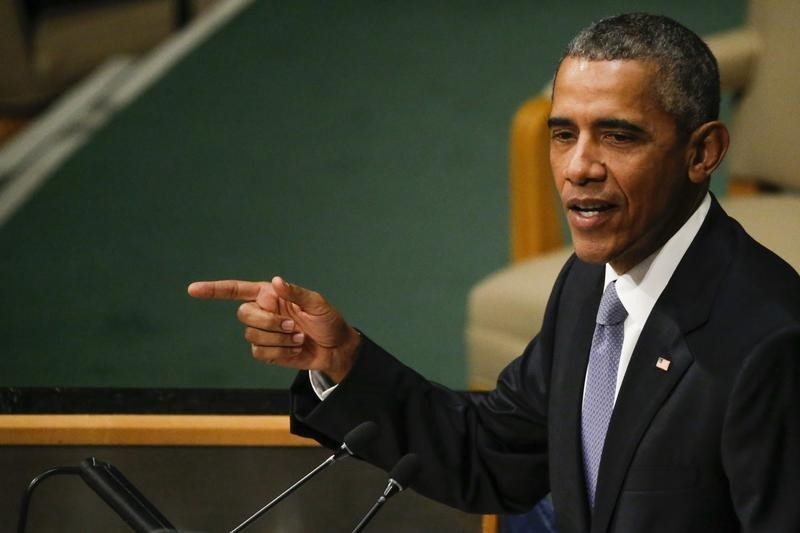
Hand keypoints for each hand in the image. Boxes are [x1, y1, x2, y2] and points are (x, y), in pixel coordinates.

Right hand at [187, 276, 360, 382]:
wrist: (335, 349)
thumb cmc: (328, 322)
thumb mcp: (317, 304)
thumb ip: (296, 293)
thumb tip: (275, 282)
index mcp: (271, 295)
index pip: (237, 290)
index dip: (214, 290)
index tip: (193, 290)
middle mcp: (263, 312)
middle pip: (244, 315)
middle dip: (267, 322)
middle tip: (292, 325)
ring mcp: (264, 332)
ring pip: (252, 335)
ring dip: (278, 339)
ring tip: (298, 338)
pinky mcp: (267, 351)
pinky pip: (260, 352)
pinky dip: (280, 352)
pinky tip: (294, 349)